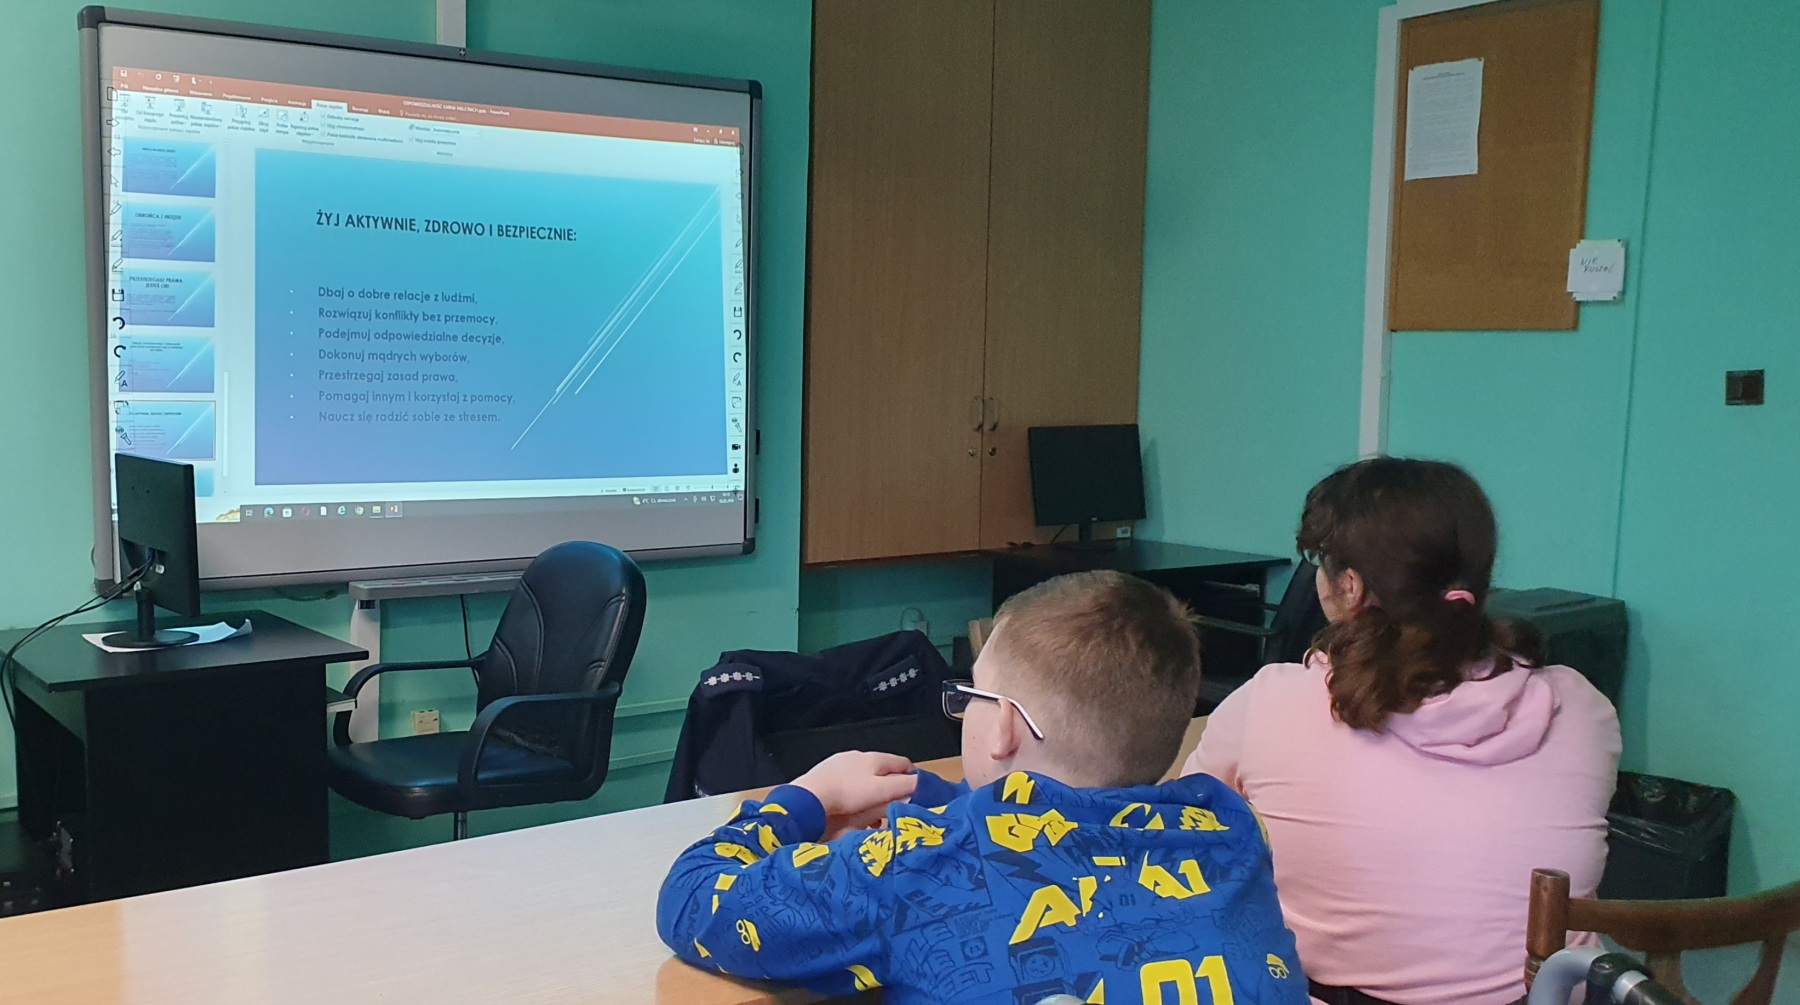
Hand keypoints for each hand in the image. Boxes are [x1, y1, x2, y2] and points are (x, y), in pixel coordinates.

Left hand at [791, 751, 917, 838]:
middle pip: (884, 771)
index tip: (917, 794)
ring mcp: (841, 763)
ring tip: (874, 816)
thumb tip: (921, 785)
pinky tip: (853, 811)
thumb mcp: (881, 791)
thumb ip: (903, 787)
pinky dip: (857, 796)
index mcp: (875, 758)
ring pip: (866, 779)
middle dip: (892, 788)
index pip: (903, 763)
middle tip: (895, 807)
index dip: (914, 777)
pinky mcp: (828, 774)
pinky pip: (849, 784)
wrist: (810, 796)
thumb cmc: (847, 793)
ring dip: (874, 795)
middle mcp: (859, 756)